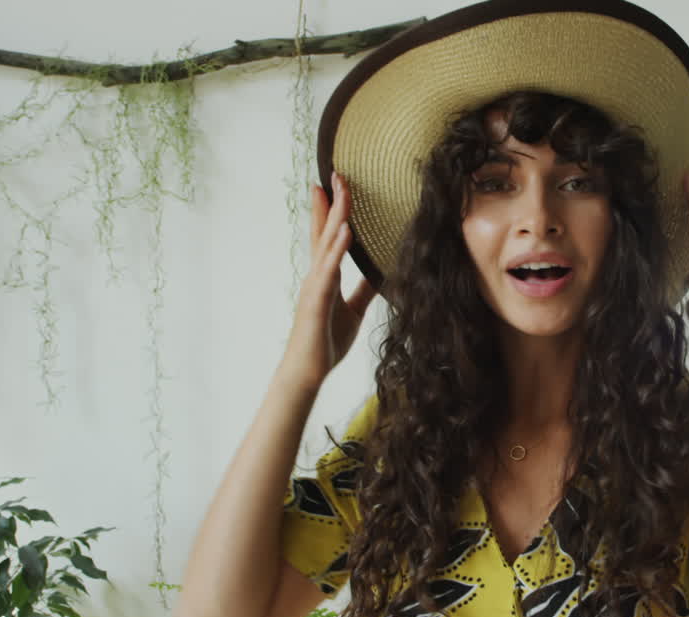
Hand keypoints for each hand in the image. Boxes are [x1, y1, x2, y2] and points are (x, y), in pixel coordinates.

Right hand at [280, 172, 376, 388]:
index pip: (326, 236)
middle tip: (337, 173)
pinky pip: (329, 270)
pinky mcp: (317, 300)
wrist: (308, 371)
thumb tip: (380, 274)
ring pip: (326, 244)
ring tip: (343, 192)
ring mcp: (315, 286)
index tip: (332, 185)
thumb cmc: (326, 341)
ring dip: (336, 217)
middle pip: (325, 231)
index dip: (329, 211)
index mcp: (325, 276)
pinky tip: (346, 231)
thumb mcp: (352, 311)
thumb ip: (363, 290)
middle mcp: (317, 275)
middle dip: (332, 203)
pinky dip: (338, 249)